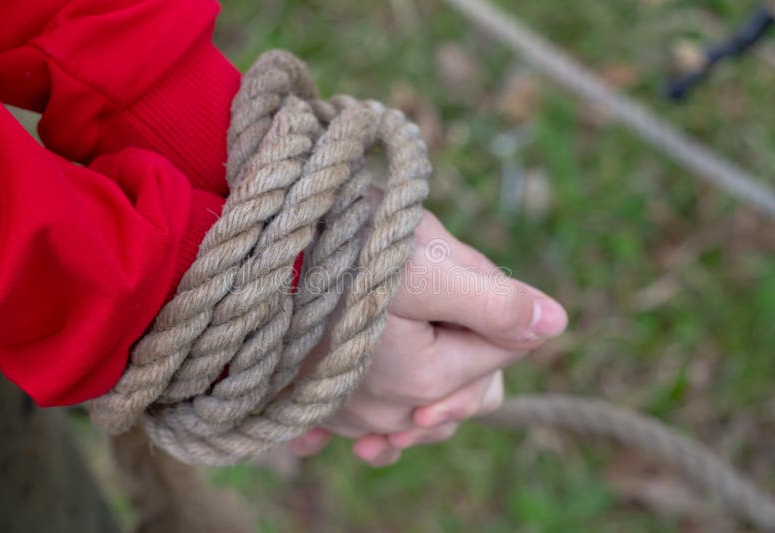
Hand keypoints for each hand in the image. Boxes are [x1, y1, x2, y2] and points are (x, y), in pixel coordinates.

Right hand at [289, 211, 566, 465]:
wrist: (246, 260)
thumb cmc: (336, 251)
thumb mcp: (424, 264)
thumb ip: (495, 300)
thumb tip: (556, 323)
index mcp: (431, 377)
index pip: (507, 348)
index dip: (496, 301)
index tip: (458, 266)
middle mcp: (392, 410)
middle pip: (469, 387)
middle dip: (467, 342)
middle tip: (437, 295)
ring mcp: (352, 416)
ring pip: (423, 407)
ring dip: (429, 380)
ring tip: (412, 333)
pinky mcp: (318, 408)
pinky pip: (366, 425)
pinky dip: (377, 408)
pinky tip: (373, 387)